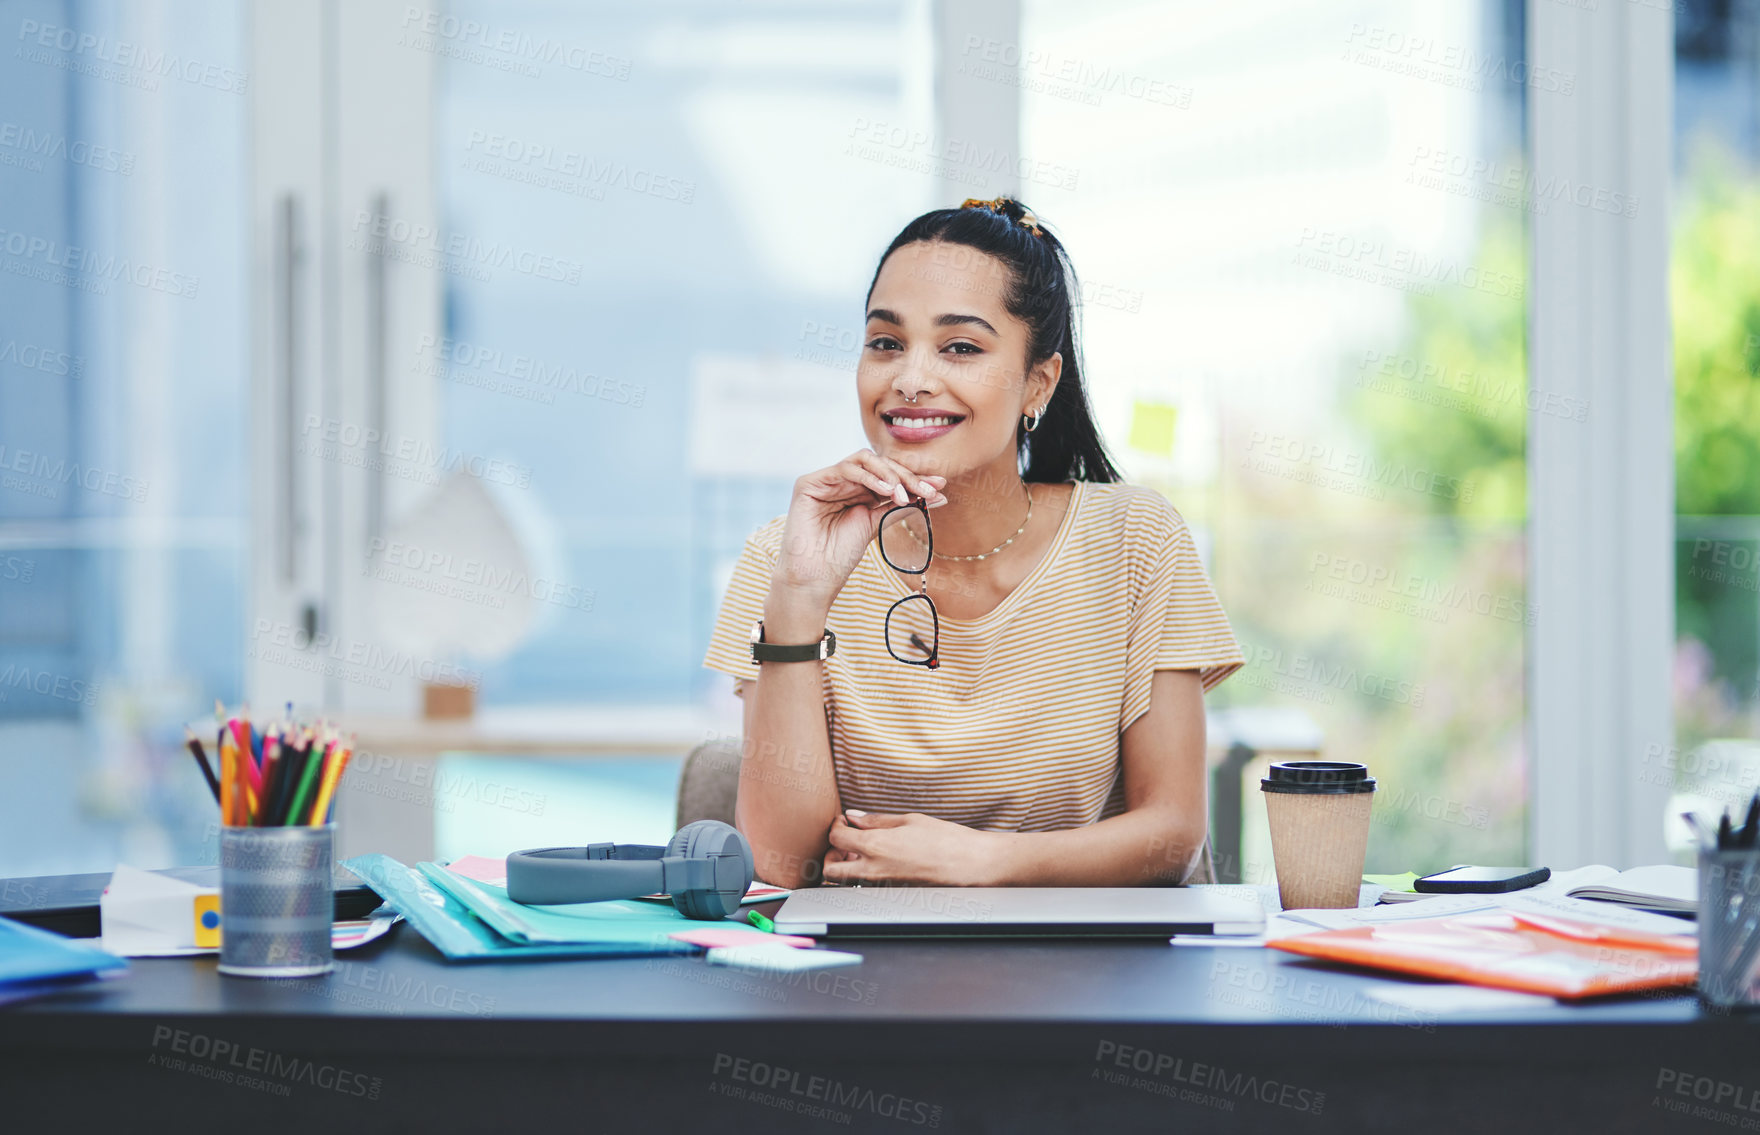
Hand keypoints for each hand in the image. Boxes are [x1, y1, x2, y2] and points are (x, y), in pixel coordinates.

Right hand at [770, 451, 946, 618]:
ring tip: (903, 494)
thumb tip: (939, 495)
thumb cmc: (841, 556)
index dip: (914, 479)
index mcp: (857, 491)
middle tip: (926, 490)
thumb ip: (902, 507)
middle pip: (879, 465)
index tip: (940, 486)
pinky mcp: (809, 483)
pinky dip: (869, 476)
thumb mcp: (877, 525)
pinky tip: (886, 490)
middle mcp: (841, 482)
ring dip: (889, 475)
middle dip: (906, 476)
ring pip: (864, 460)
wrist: (815, 578)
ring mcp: (825, 480)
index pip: (888, 476)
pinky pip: (845, 468)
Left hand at [821, 809, 1007, 885]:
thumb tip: (854, 817)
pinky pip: (866, 887)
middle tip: (845, 842)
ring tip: (863, 851)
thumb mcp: (910, 820)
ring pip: (846, 883)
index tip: (846, 821)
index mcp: (876, 846)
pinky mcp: (893, 895)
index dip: (836, 826)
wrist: (973, 866)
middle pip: (830, 871)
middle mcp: (874, 871)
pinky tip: (881, 861)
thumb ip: (876, 820)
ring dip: (846, 867)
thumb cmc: (947, 840)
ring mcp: (883, 887)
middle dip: (831, 856)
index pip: (835, 838)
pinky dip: (864, 874)